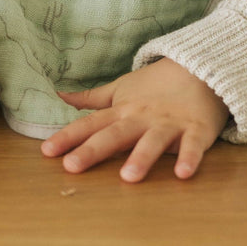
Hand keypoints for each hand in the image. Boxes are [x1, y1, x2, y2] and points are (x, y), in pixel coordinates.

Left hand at [40, 58, 229, 182]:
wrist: (200, 68)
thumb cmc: (156, 85)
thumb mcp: (121, 89)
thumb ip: (92, 99)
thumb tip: (61, 95)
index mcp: (122, 111)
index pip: (91, 124)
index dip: (68, 137)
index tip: (46, 151)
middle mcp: (141, 118)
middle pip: (114, 135)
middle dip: (92, 150)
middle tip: (71, 167)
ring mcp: (169, 124)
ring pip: (152, 141)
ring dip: (141, 158)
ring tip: (127, 177)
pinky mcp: (196, 129)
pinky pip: (192, 145)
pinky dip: (188, 158)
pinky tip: (182, 174)